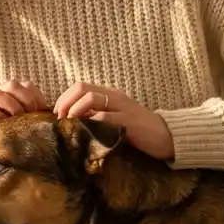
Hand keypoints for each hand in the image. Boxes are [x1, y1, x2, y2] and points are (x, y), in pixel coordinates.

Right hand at [0, 79, 48, 160]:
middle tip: (30, 116)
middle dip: (25, 100)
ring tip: (16, 121)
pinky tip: (2, 127)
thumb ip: (32, 120)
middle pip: (13, 85)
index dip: (37, 98)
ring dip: (11, 107)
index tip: (43, 114)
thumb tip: (55, 121)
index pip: (27, 86)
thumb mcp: (19, 126)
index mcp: (10, 96)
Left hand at [53, 82, 174, 161]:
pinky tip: (85, 132)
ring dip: (75, 111)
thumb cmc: (138, 130)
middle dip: (65, 102)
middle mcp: (114, 96)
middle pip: (82, 88)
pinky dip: (91, 123)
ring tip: (70, 124)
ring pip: (91, 99)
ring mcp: (122, 107)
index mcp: (110, 94)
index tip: (57, 114)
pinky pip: (104, 117)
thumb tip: (72, 122)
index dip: (64, 98)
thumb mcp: (115, 118)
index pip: (80, 86)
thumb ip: (96, 116)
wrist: (166, 136)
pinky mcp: (128, 121)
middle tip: (60, 119)